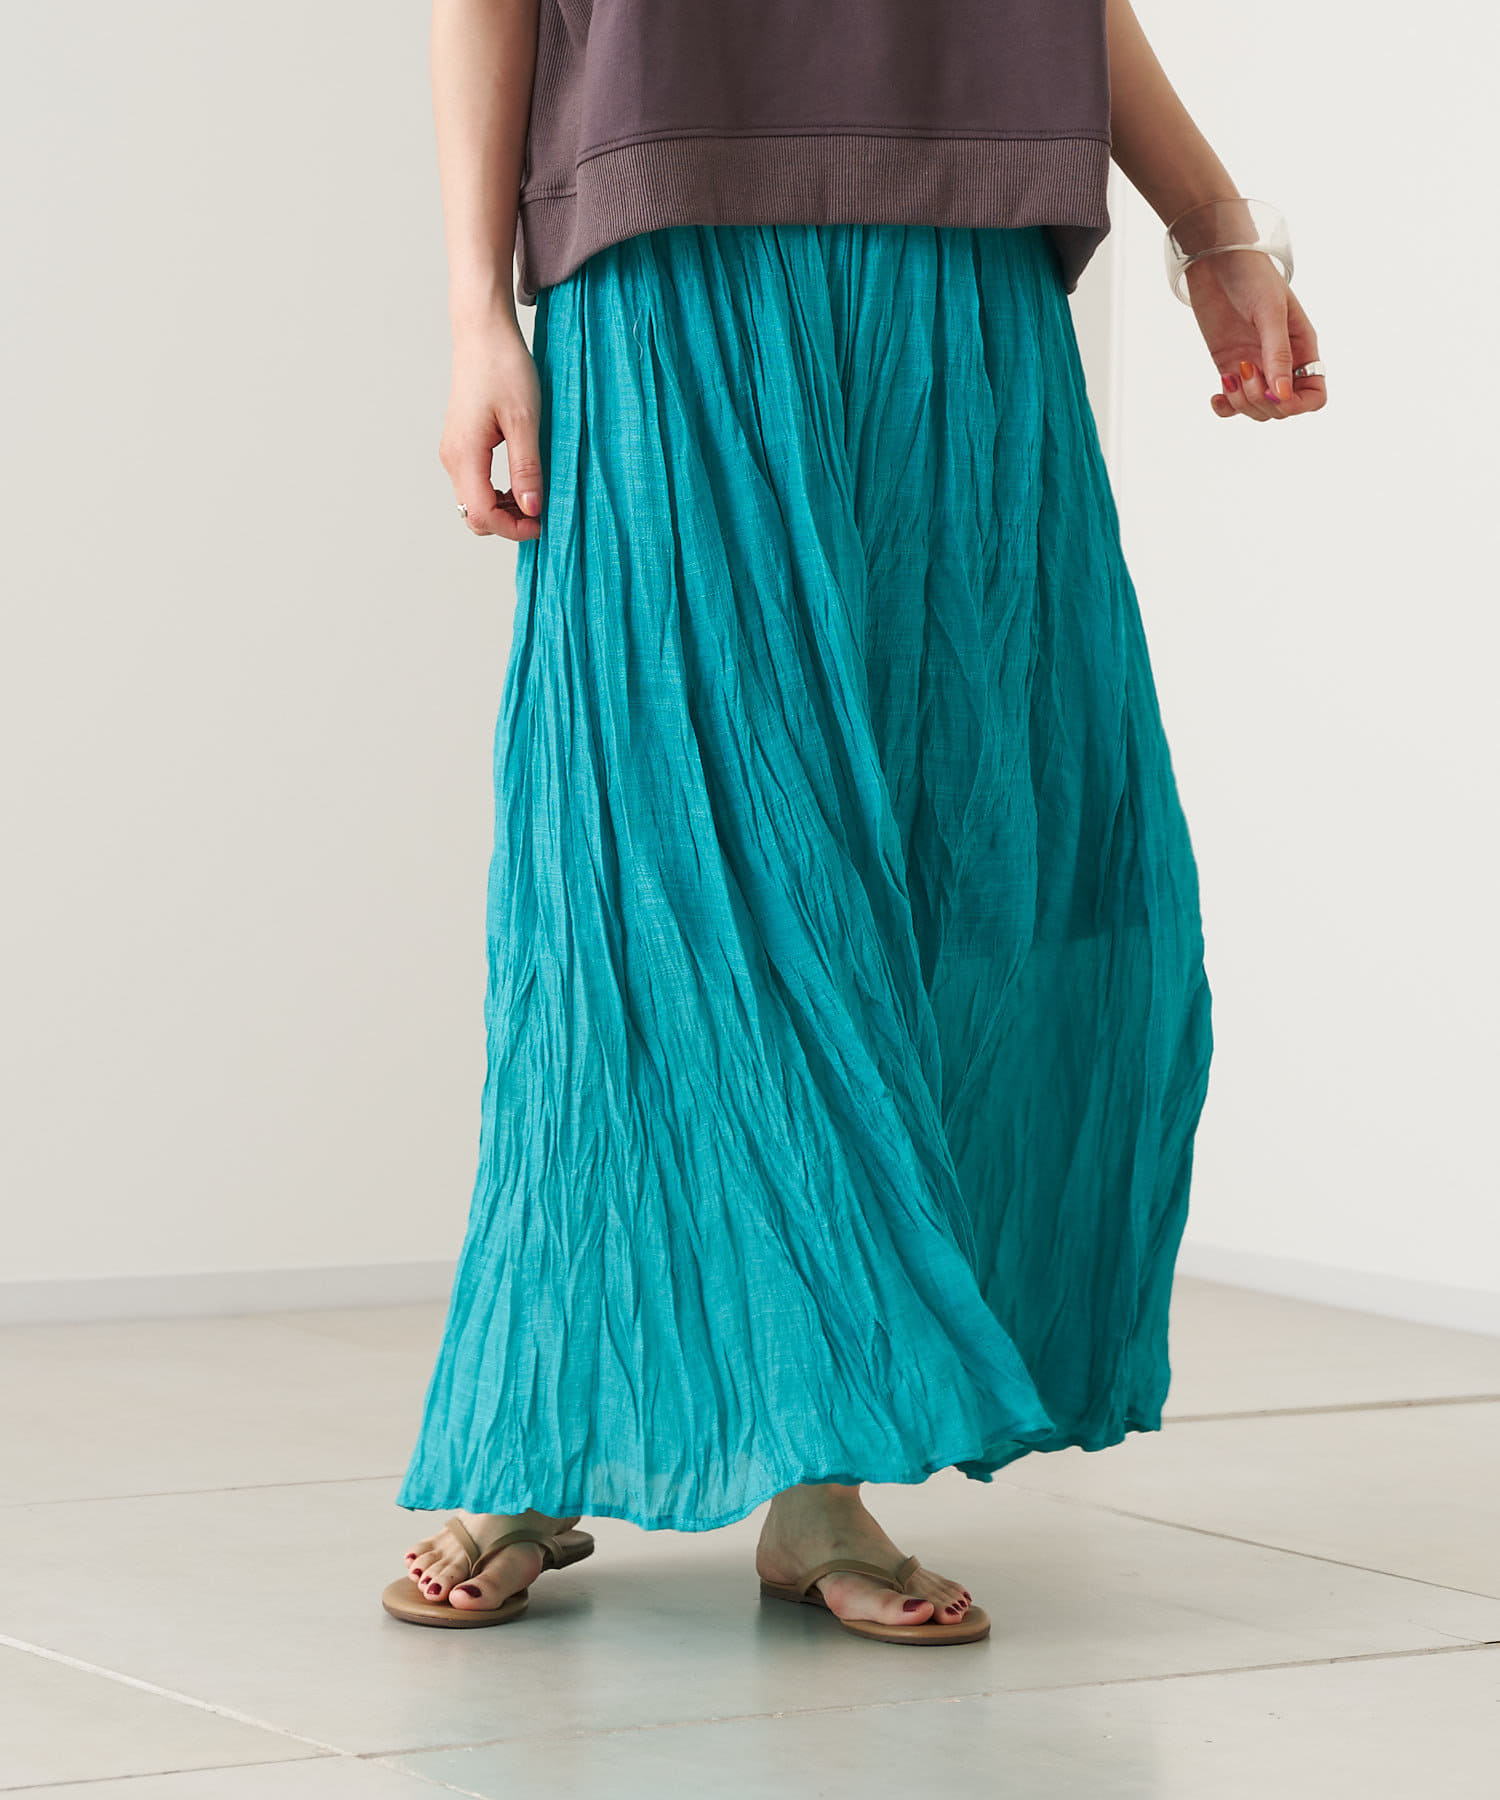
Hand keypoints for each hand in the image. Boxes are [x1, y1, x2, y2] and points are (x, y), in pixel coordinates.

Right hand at [440, 315, 544, 539]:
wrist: (482, 334)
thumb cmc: (504, 368)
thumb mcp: (526, 421)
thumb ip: (527, 468)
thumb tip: (532, 510)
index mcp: (465, 455)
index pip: (483, 515)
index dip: (513, 529)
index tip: (543, 522)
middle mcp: (452, 459)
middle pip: (474, 516)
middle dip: (508, 523)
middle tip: (542, 511)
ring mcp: (453, 452)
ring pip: (473, 502)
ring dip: (503, 509)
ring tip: (535, 494)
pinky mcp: (460, 445)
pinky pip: (474, 485)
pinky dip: (497, 493)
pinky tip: (521, 480)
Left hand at [1183, 248, 1327, 422]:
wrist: (1216, 261)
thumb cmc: (1251, 277)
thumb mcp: (1269, 312)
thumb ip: (1277, 353)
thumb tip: (1282, 395)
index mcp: (1302, 348)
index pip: (1314, 396)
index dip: (1297, 405)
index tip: (1276, 392)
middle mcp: (1282, 362)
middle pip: (1282, 407)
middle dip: (1263, 400)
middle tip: (1245, 370)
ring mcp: (1256, 366)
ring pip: (1258, 409)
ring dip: (1243, 403)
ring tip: (1231, 376)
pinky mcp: (1231, 367)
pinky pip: (1233, 403)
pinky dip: (1225, 408)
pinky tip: (1216, 396)